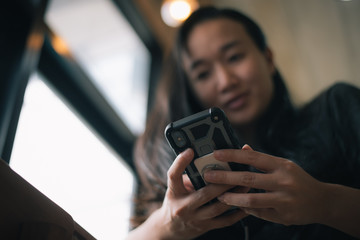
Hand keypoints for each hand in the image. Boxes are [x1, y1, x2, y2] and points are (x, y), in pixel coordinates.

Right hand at [156, 148, 247, 238]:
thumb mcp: (176, 187)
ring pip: (217, 208)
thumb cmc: (176, 201)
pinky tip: (246, 204)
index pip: (174, 175)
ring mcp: (195, 219)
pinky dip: (237, 213)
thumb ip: (190, 175)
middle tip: (235, 171)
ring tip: (245, 186)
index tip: (190, 150)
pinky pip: (224, 221)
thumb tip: (209, 160)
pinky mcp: (205, 227)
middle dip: (222, 183)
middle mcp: (183, 207)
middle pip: (204, 193)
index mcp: (174, 192)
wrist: (170, 228)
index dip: (181, 162)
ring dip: (233, 196)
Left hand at [203, 145, 327, 225]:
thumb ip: (262, 159)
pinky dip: (246, 209)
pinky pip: (259, 213)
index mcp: (281, 165)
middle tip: (209, 175)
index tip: (217, 153)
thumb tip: (244, 147)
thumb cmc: (298, 180)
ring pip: (251, 200)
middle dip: (225, 177)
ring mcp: (284, 200)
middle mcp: (283, 181)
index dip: (233, 154)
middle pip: (248, 178)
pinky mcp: (283, 215)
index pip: (253, 157)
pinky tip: (237, 206)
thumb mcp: (283, 165)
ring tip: (220, 196)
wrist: (322, 201)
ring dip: (232, 198)